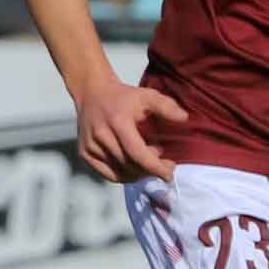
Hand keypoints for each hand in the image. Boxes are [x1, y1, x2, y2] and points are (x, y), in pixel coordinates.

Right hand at [69, 73, 184, 185]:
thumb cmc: (123, 97)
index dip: (155, 167)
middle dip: (150, 170)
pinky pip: (108, 173)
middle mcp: (101, 136)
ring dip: (139, 173)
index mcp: (118, 123)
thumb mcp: (147, 96)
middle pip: (130, 165)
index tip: (169, 173)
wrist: (92, 93)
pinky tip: (134, 167)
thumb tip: (184, 118)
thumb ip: (166, 106)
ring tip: (148, 160)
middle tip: (165, 164)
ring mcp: (90, 146)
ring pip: (119, 172)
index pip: (138, 154)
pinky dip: (124, 175)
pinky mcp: (84, 153)